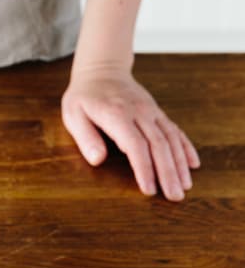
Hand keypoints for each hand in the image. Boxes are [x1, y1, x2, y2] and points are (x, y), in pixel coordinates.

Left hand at [61, 65, 199, 200]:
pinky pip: (175, 130)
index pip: (136, 145)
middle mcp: (139, 112)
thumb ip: (85, 137)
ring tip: (185, 187)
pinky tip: (192, 164)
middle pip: (159, 145)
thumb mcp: (73, 114)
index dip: (144, 168)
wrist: (102, 71)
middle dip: (168, 173)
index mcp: (117, 114)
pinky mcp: (157, 112)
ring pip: (171, 139)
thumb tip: (97, 160)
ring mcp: (151, 112)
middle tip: (174, 197)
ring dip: (179, 164)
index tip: (149, 190)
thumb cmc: (84, 97)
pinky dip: (185, 147)